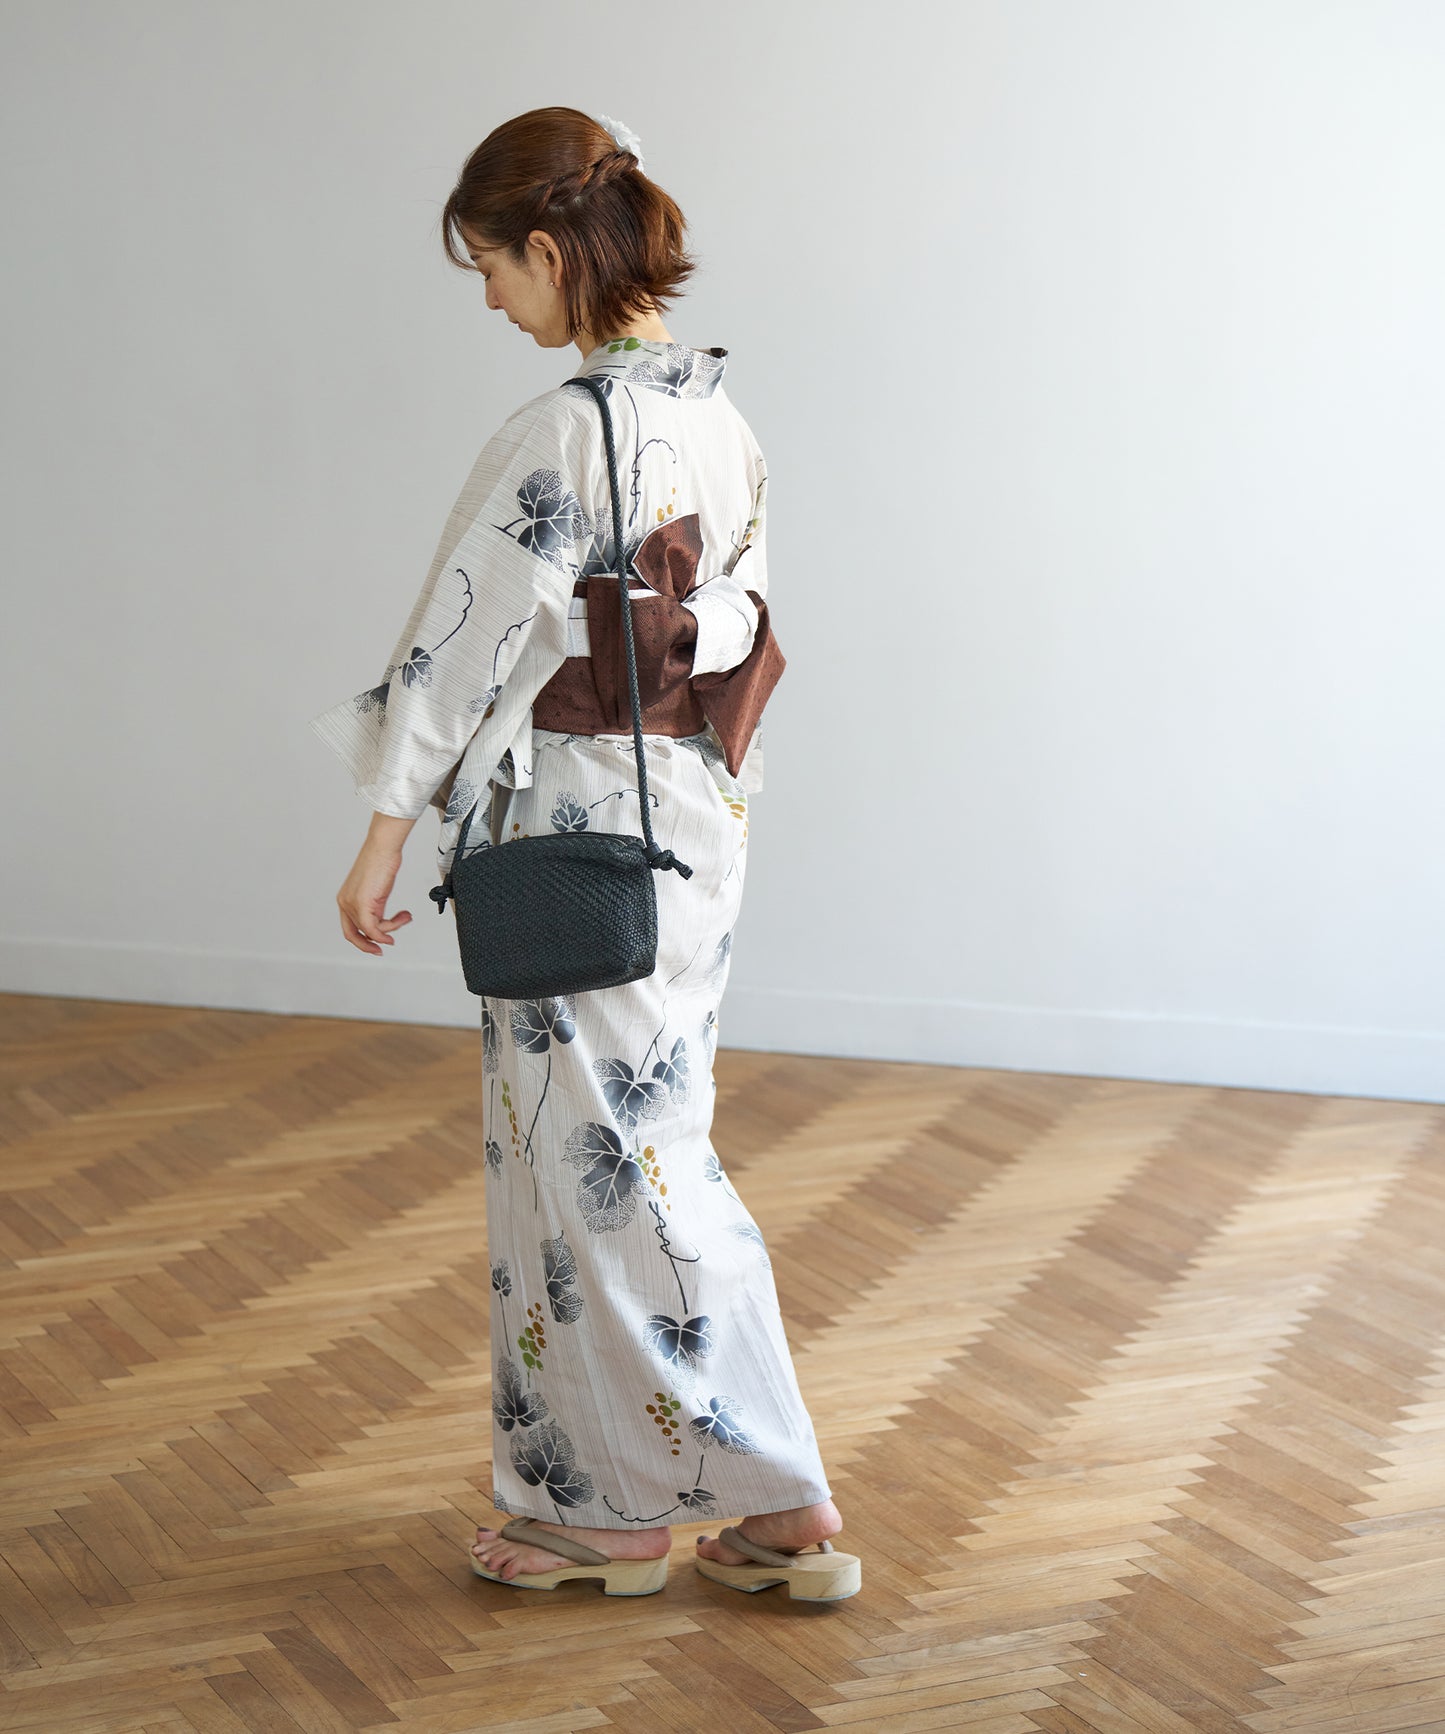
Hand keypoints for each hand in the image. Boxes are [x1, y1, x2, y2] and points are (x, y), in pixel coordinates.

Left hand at [337, 836, 413, 955]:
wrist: (382, 848)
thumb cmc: (380, 860)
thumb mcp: (376, 888)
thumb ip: (375, 905)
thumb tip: (383, 919)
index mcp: (346, 898)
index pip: (350, 927)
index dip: (362, 940)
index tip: (377, 943)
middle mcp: (346, 902)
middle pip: (355, 934)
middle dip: (370, 944)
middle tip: (385, 946)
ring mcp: (352, 904)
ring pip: (370, 930)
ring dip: (391, 928)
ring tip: (404, 917)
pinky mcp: (362, 904)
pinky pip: (373, 928)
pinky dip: (386, 932)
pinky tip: (399, 924)